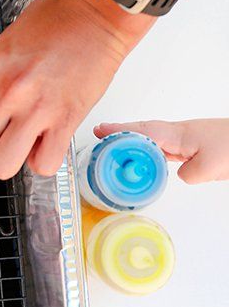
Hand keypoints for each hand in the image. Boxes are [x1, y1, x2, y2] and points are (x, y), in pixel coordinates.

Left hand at [0, 0, 153, 178]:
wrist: (98, 12)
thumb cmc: (60, 17)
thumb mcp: (9, 41)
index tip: (0, 108)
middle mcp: (5, 91)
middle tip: (8, 130)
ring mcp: (33, 109)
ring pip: (0, 164)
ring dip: (13, 157)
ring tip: (27, 141)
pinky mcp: (64, 121)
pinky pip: (42, 165)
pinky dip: (45, 159)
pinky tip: (50, 141)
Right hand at [94, 119, 228, 183]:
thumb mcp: (208, 168)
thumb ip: (187, 174)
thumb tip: (179, 175)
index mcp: (177, 134)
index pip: (141, 131)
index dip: (118, 131)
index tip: (99, 131)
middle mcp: (179, 133)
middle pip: (142, 131)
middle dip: (120, 134)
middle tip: (99, 137)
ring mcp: (187, 137)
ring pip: (153, 138)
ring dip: (134, 142)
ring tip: (116, 151)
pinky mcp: (194, 144)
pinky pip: (164, 146)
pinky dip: (150, 150)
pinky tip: (148, 158)